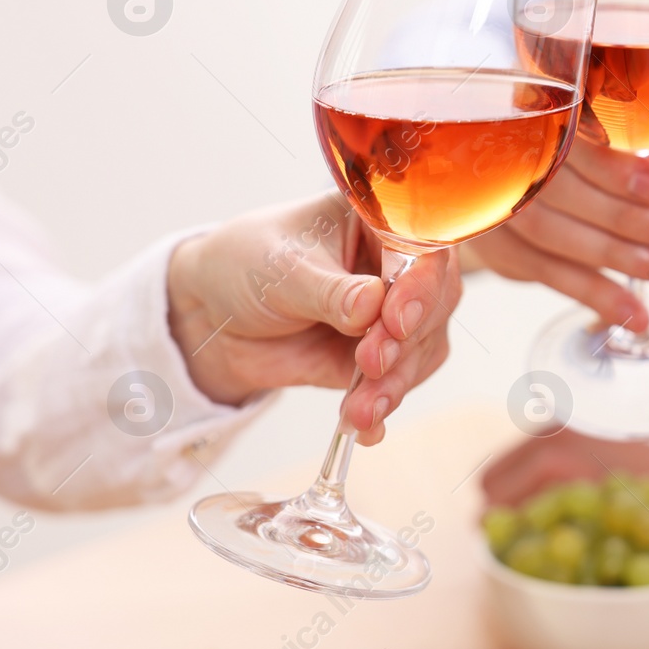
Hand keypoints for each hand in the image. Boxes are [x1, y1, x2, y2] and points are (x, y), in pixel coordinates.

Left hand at [166, 193, 461, 444]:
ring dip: (394, 382)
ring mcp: (392, 313)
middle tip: (370, 364)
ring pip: (423, 347)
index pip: (421, 249)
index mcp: (380, 221)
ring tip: (358, 410)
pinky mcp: (381, 355)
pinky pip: (399, 382)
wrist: (213, 315)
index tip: (396, 321)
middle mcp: (397, 265)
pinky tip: (366, 427)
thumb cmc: (246, 264)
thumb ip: (329, 290)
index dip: (418, 286)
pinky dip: (384, 406)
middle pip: (435, 301)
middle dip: (406, 341)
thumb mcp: (281, 270)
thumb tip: (372, 304)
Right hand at [458, 140, 648, 331]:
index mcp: (537, 122)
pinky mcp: (503, 250)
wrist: (502, 185)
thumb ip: (633, 148)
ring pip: (558, 237)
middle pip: (567, 195)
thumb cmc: (571, 157)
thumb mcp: (603, 140)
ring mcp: (499, 208)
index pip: (572, 144)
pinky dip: (597, 296)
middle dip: (633, 219)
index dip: (615, 169)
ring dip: (623, 259)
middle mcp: (509, 162)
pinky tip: (635, 315)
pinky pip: (552, 276)